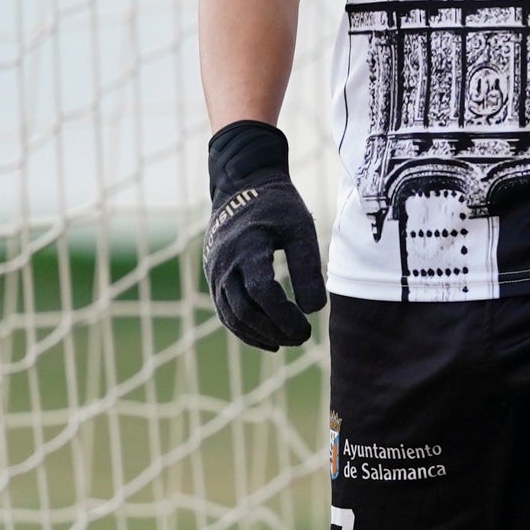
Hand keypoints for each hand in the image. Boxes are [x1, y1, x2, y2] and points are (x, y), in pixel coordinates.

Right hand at [203, 119, 324, 350]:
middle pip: (244, 310)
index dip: (284, 315)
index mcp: (246, 247)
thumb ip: (307, 266)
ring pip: (231, 317)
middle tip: (303, 337)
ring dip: (260, 335)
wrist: (242, 187)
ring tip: (289, 342)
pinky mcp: (215, 279)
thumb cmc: (277, 207)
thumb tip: (314, 310)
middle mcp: (224, 263)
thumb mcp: (300, 227)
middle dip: (274, 330)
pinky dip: (246, 330)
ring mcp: (215, 273)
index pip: (262, 292)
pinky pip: (226, 312)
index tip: (308, 326)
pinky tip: (270, 340)